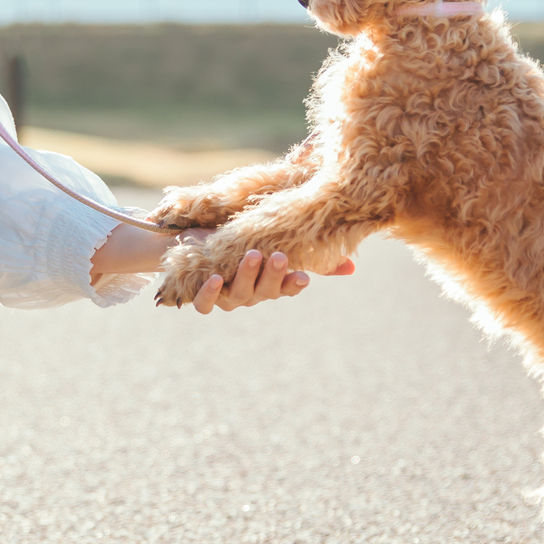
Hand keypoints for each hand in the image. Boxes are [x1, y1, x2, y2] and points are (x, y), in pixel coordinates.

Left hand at [153, 229, 355, 313]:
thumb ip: (305, 249)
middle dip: (272, 274)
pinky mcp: (201, 296)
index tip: (303, 277)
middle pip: (265, 290)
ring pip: (238, 294)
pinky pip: (206, 302)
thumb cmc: (237, 241)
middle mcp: (251, 293)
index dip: (294, 284)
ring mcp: (226, 297)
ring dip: (246, 276)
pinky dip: (210, 293)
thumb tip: (353, 268)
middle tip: (277, 256)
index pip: (288, 287)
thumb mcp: (271, 241)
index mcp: (270, 282)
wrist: (191, 242)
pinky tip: (216, 278)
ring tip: (252, 255)